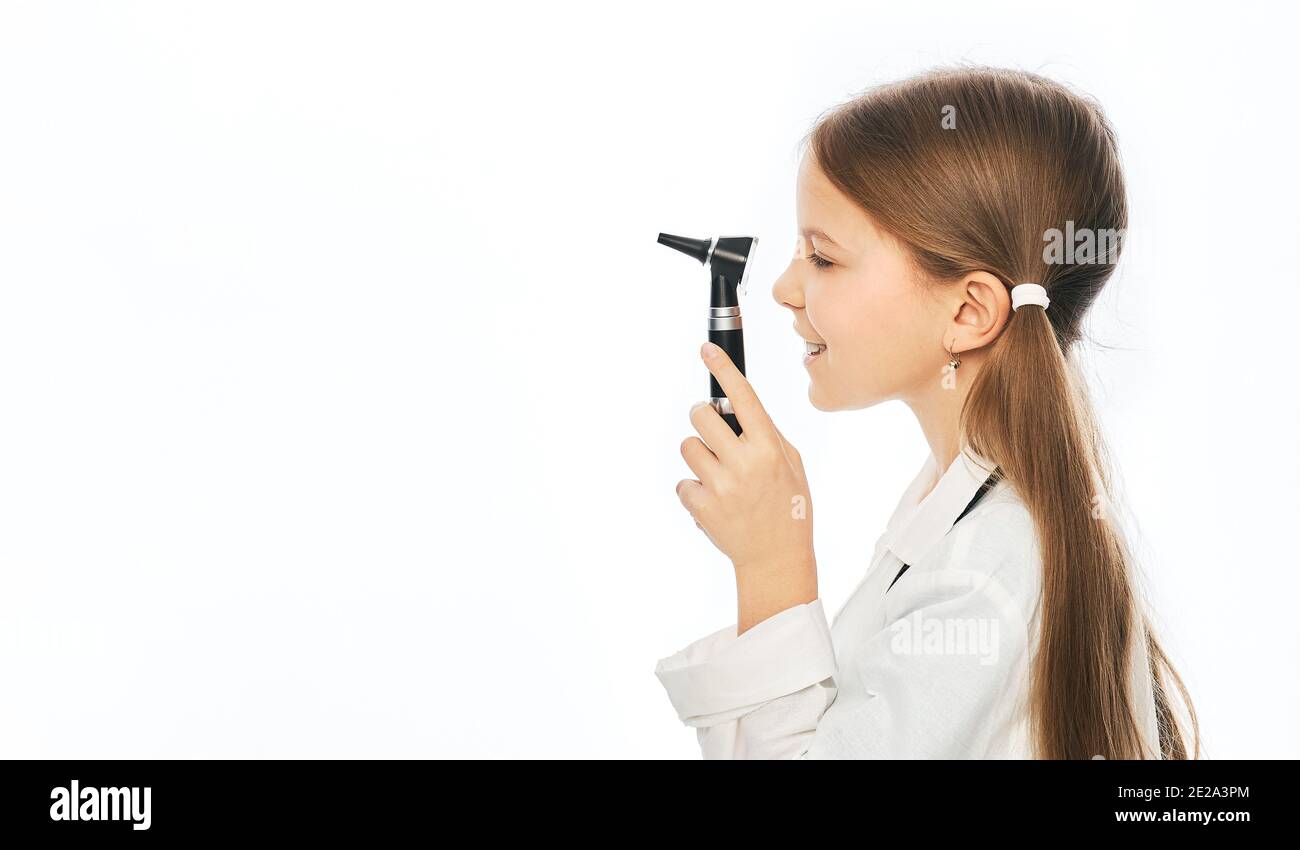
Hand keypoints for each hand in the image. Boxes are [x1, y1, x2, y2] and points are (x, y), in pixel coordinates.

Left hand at [676, 342, 816, 629]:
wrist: (777, 559)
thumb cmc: (789, 508)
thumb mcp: (792, 465)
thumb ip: (767, 436)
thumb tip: (740, 409)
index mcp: (769, 447)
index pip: (743, 397)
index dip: (722, 369)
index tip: (706, 350)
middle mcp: (744, 462)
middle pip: (701, 416)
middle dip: (704, 420)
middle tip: (715, 435)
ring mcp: (721, 485)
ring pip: (688, 447)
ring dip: (699, 457)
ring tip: (720, 477)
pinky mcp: (702, 506)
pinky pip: (683, 482)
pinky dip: (694, 490)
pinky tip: (715, 502)